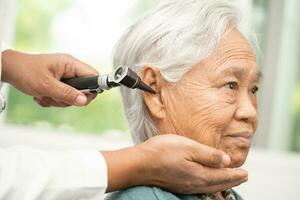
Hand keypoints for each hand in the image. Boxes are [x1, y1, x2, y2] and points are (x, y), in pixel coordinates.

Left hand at [1, 50, 97, 106]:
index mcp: (70, 64)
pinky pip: (63, 97)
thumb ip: (66, 94)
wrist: (10, 70)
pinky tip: (42, 95)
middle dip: (70, 98)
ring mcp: (64, 77)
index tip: (82, 99)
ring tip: (45, 95)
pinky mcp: (59, 84)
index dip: (92, 89)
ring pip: (72, 96)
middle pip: (83, 90)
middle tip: (56, 96)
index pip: (93, 76)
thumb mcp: (46, 85)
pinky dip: (53, 100)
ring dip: (59, 100)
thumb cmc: (26, 71)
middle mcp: (70, 69)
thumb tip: (83, 100)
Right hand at [102, 134, 247, 193]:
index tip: (246, 173)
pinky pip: (200, 188)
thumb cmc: (162, 152)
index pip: (223, 175)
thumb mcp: (188, 147)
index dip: (236, 174)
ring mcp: (185, 186)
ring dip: (222, 184)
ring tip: (229, 181)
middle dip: (232, 180)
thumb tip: (226, 160)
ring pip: (210, 187)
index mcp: (200, 174)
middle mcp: (195, 184)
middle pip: (218, 183)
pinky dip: (210, 186)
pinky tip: (207, 183)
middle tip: (243, 177)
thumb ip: (209, 154)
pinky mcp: (177, 185)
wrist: (139, 164)